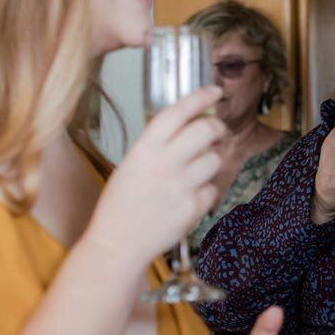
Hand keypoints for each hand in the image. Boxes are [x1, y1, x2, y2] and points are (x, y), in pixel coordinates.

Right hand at [88, 88, 223, 265]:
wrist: (118, 243)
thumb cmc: (121, 205)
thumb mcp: (131, 164)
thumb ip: (157, 146)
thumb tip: (187, 128)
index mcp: (145, 149)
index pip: (177, 112)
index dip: (199, 97)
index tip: (214, 91)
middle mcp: (165, 163)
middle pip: (206, 130)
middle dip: (216, 127)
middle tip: (215, 131)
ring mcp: (181, 186)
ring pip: (214, 159)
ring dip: (210, 161)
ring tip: (194, 172)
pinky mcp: (193, 208)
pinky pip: (213, 189)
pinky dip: (206, 192)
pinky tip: (189, 198)